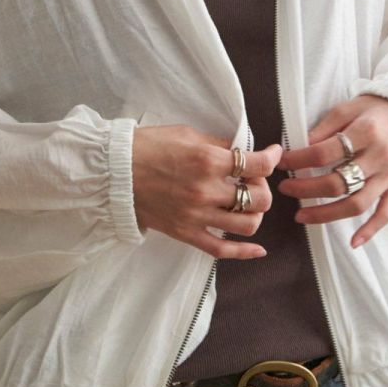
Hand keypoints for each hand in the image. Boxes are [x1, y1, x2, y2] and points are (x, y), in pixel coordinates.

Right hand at [132, 125, 282, 259]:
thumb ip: (219, 144)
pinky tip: (258, 249)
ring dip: (255, 213)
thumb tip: (243, 151)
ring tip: (246, 203)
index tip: (273, 154)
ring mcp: (197, 216)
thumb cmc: (147, 147)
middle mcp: (206, 191)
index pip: (257, 164)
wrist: (114, 172)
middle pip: (259, 198)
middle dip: (263, 187)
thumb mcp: (187, 134)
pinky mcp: (186, 233)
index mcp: (207, 161)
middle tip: (252, 180)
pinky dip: (244, 252)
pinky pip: (222, 250)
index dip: (272, 158)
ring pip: (247, 225)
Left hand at [276, 95, 387, 248]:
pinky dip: (370, 230)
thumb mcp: (350, 108)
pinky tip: (353, 242)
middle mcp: (381, 156)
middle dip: (305, 188)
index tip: (281, 163)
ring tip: (301, 216)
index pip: (323, 153)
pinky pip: (385, 214)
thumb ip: (326, 127)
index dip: (298, 160)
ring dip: (325, 214)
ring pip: (356, 204)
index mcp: (367, 131)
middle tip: (285, 189)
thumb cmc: (377, 112)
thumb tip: (300, 146)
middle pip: (337, 182)